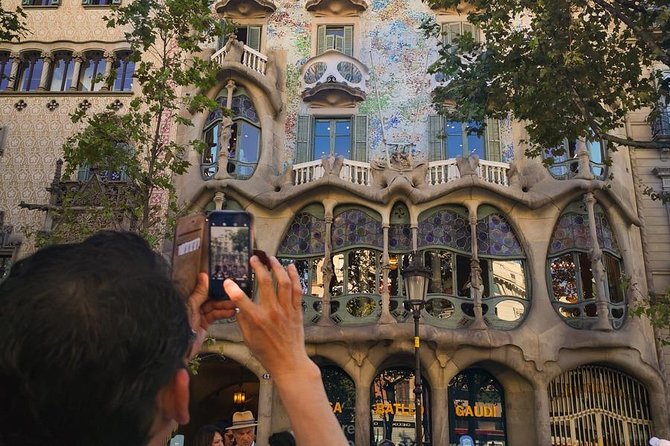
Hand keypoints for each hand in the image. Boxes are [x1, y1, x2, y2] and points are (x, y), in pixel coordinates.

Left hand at [186, 272, 236, 357]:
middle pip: (209, 297)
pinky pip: (215, 316)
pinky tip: (231, 312)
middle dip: (221, 295)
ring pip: (214, 307)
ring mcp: (198, 315)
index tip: (223, 281)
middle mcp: (192, 306)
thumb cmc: (180, 326)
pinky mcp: (203, 324)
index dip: (212, 285)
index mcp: (186, 299)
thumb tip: (204, 276)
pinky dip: (223, 313)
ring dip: (225, 305)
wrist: (179, 349)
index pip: (201, 289)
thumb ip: (199, 292)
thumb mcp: (191, 307)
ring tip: (234, 304)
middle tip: (232, 293)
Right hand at [224, 256, 315, 381]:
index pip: (240, 299)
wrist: (289, 362)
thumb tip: (239, 306)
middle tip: (254, 259)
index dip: (232, 288)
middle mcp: (272, 312)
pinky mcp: (296, 311)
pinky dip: (294, 277)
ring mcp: (286, 310)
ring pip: (283, 282)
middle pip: (265, 283)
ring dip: (277, 267)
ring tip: (271, 258)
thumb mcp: (248, 339)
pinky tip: (290, 267)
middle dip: (258, 267)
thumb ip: (242, 320)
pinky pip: (297, 290)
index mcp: (256, 320)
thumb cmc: (266, 353)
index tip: (227, 280)